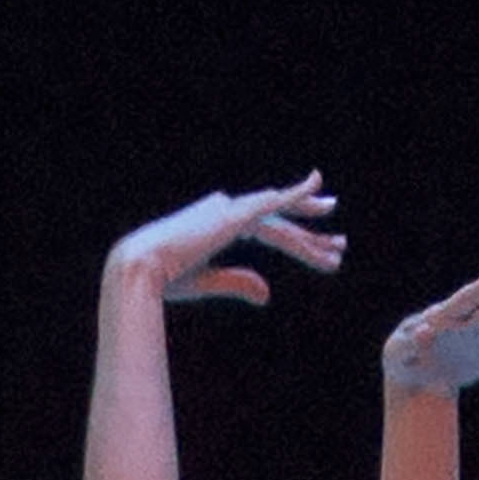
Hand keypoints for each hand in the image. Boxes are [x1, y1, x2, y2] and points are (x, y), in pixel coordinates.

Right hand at [107, 172, 345, 307]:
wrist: (139, 268)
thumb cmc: (162, 278)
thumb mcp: (207, 282)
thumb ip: (239, 282)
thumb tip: (268, 295)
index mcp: (217, 225)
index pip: (264, 230)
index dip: (293, 240)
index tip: (318, 250)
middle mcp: (225, 212)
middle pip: (278, 224)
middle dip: (309, 236)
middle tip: (339, 246)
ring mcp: (229, 211)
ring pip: (280, 226)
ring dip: (309, 240)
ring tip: (339, 250)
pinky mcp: (232, 216)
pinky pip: (271, 204)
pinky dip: (295, 193)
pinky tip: (316, 183)